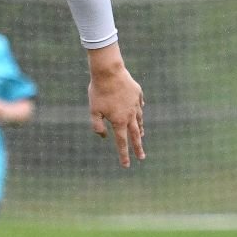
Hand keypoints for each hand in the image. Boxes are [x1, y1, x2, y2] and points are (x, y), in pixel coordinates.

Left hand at [87, 45, 144, 167]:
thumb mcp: (93, 111)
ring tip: (142, 136)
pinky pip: (140, 105)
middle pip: (135, 135)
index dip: (124, 155)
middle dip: (138, 148)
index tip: (126, 165)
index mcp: (119, 121)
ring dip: (140, 130)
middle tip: (142, 157)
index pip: (122, 143)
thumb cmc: (98, 91)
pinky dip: (139, 111)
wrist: (109, 71)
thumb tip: (105, 136)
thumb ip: (97, 126)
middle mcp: (130, 115)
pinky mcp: (138, 94)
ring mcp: (135, 104)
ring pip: (139, 120)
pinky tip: (139, 112)